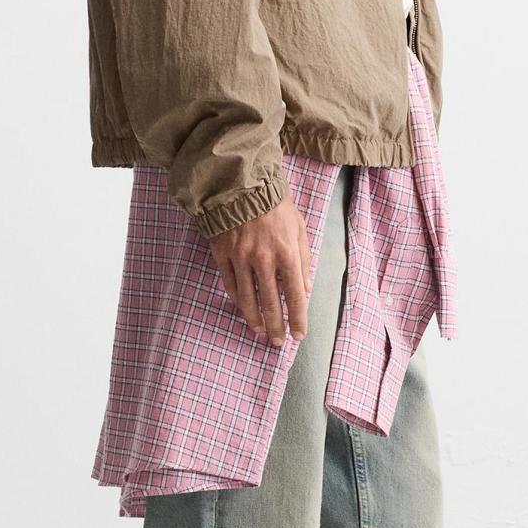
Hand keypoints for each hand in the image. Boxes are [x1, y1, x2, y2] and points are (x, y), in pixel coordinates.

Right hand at [207, 192, 312, 346]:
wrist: (241, 184)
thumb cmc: (275, 205)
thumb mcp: (299, 228)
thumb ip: (304, 260)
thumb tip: (305, 290)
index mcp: (287, 253)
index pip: (295, 295)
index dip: (298, 319)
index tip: (298, 335)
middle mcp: (264, 259)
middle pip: (271, 303)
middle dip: (276, 327)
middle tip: (277, 342)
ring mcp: (240, 258)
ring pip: (247, 299)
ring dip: (254, 319)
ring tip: (259, 332)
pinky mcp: (222, 254)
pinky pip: (230, 284)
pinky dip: (237, 300)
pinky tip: (243, 309)